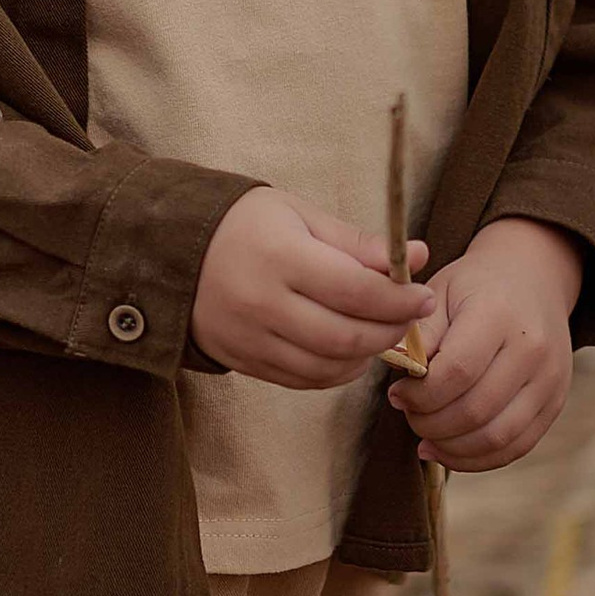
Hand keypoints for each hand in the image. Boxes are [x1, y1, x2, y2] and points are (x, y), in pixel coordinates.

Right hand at [192, 188, 430, 389]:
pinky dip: (336, 371)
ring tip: (380, 332)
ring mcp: (250, 338)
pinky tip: (348, 351)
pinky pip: (303, 380)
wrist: (170, 252)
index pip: (356, 290)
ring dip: (366, 355)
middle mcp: (263, 303)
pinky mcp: (243, 361)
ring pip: (327, 366)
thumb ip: (357, 243)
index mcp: (280, 256)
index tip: (424, 296)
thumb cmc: (244, 225)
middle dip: (390, 331)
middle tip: (410, 318)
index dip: (400, 299)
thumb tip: (419, 256)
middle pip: (345, 336)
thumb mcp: (299, 215)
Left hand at [390, 217, 583, 471]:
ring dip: (451, 447)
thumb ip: (420, 335)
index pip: (457, 373)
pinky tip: (447, 450)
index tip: (398, 393)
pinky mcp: (555, 403)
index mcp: (500, 315)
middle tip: (410, 414)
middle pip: (475, 411)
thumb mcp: (440, 293)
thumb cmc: (475, 287)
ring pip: (496, 438)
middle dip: (430, 424)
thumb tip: (405, 380)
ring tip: (426, 435)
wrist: (533, 277)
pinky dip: (476, 459)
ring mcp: (550, 380)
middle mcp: (533, 349)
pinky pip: (515, 448)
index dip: (419, 395)